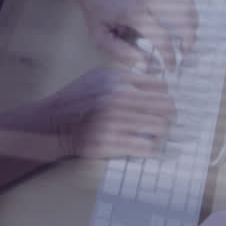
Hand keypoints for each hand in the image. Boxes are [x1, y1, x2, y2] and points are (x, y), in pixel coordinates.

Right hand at [41, 65, 176, 158]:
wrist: (53, 122)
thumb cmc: (77, 98)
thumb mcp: (99, 76)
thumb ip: (127, 77)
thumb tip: (157, 84)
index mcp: (117, 80)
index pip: (160, 87)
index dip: (167, 96)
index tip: (168, 105)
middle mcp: (117, 99)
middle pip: (165, 107)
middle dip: (171, 115)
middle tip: (172, 122)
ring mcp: (114, 122)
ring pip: (159, 128)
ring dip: (165, 133)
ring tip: (163, 136)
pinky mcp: (110, 144)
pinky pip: (145, 147)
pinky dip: (156, 149)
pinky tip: (156, 148)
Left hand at [74, 0, 198, 71]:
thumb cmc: (95, 6)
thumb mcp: (99, 35)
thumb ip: (121, 52)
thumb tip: (145, 64)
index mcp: (133, 12)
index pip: (161, 37)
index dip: (170, 55)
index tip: (171, 66)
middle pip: (183, 16)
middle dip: (189, 37)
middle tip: (185, 51)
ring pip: (186, 2)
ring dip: (193, 22)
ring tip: (189, 36)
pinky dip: (189, 7)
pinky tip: (184, 19)